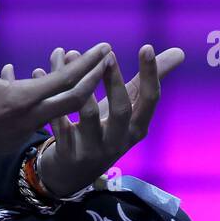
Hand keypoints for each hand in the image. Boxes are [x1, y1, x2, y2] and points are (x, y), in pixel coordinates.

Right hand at [0, 0, 113, 162]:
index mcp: (20, 99)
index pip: (66, 80)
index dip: (89, 63)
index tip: (105, 48)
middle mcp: (27, 120)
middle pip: (74, 101)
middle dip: (93, 78)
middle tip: (106, 60)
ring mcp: (21, 134)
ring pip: (56, 111)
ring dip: (69, 90)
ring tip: (73, 68)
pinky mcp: (12, 142)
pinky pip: (37, 119)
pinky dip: (44, 101)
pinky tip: (32, 85)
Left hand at [16, 43, 183, 198]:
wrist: (73, 173)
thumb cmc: (104, 131)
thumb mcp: (128, 109)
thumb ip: (147, 81)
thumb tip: (180, 52)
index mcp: (137, 128)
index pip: (150, 100)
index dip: (151, 75)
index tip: (147, 47)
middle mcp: (119, 141)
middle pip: (121, 110)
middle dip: (114, 81)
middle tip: (106, 54)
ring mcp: (94, 149)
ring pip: (86, 115)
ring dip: (78, 83)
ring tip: (70, 54)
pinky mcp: (68, 153)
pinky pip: (57, 122)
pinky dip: (48, 96)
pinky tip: (39, 71)